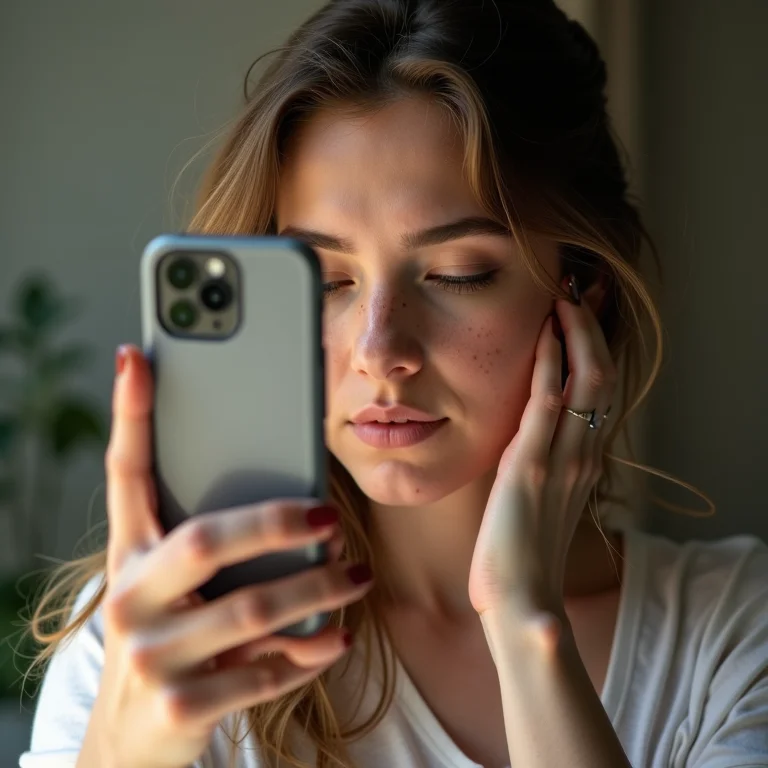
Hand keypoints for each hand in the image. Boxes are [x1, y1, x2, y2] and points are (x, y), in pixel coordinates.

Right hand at [95, 345, 372, 767]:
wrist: (131, 743)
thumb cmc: (169, 638)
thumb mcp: (173, 589)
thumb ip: (214, 547)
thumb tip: (300, 507)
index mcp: (129, 556)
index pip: (125, 475)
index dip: (130, 416)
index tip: (139, 357)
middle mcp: (128, 599)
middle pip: (207, 541)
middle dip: (277, 523)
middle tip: (328, 514)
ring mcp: (150, 656)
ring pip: (252, 609)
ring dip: (317, 588)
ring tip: (356, 575)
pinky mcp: (179, 708)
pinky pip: (263, 671)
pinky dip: (308, 651)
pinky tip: (337, 635)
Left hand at [468, 276, 615, 617]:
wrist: (518, 602)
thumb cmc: (520, 556)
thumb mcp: (539, 502)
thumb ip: (541, 465)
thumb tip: (531, 436)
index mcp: (582, 462)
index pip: (599, 391)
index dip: (595, 348)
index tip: (581, 312)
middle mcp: (581, 454)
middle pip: (601, 375)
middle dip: (592, 328)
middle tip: (577, 288)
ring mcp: (561, 459)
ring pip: (586, 380)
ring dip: (577, 333)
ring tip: (565, 295)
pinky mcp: (531, 466)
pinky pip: (547, 401)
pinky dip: (549, 362)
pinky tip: (543, 332)